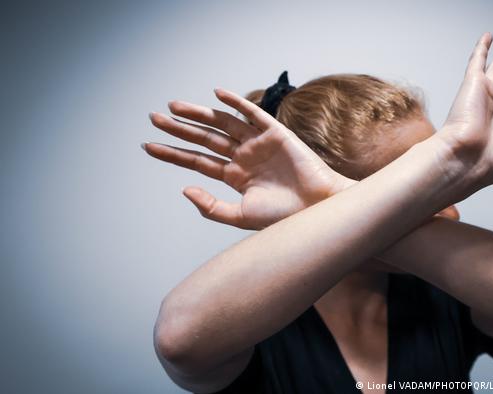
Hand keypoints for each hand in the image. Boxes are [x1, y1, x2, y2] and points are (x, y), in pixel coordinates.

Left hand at [143, 89, 353, 229]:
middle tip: (153, 119)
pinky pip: (253, 114)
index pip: (197, 160)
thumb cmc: (284, 216)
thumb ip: (211, 206)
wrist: (317, 209)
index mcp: (235, 176)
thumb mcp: (241, 216)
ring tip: (173, 107)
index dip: (173, 153)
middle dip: (179, 128)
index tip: (149, 146)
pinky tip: (217, 95)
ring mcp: (258, 144)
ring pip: (223, 124)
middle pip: (205, 138)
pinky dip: (236, 103)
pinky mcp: (276, 134)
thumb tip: (184, 188)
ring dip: (199, 114)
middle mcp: (243, 157)